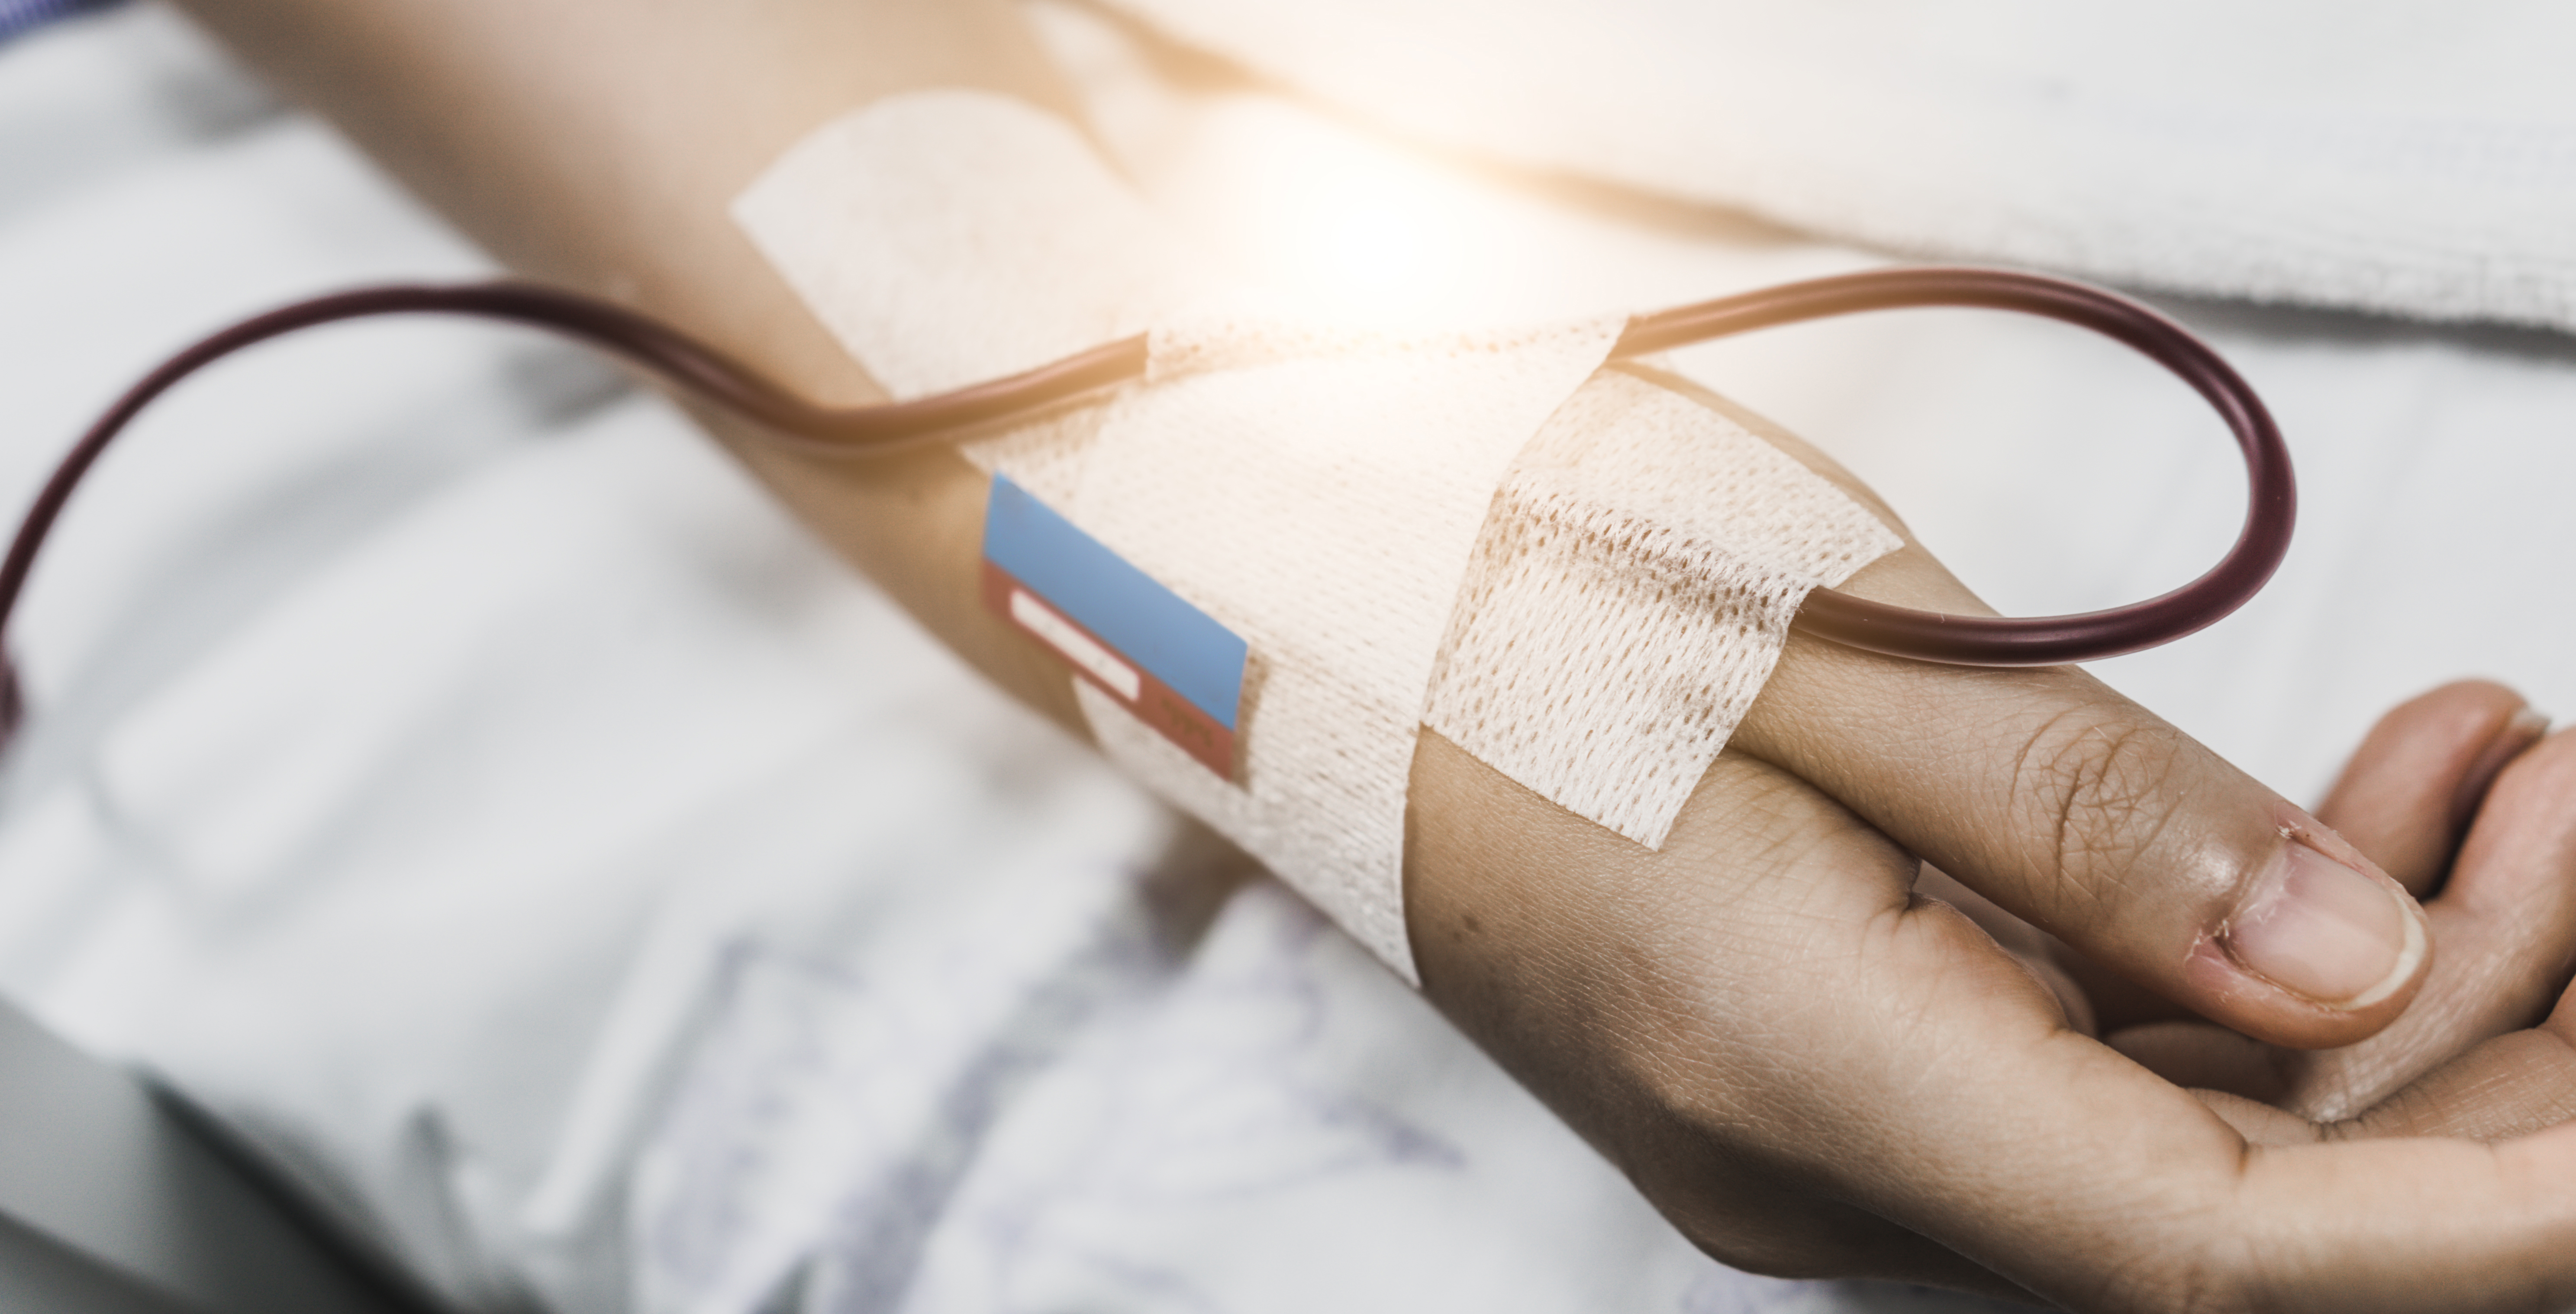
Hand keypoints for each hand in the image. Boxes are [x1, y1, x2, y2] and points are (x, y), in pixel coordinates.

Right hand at [1405, 388, 2575, 1311]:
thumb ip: (2090, 816)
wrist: (1317, 614)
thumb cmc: (1523, 588)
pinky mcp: (1834, 1065)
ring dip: (2379, 978)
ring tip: (2489, 757)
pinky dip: (2236, 955)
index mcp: (1792, 1066)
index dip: (2483, 1206)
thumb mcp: (1819, 642)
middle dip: (2477, 1045)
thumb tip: (2354, 957)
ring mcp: (1817, 1132)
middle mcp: (1807, 1161)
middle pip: (2228, 1206)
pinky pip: (2090, 1064)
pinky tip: (2347, 797)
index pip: (2213, 1245)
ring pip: (2178, 1137)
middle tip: (2567, 794)